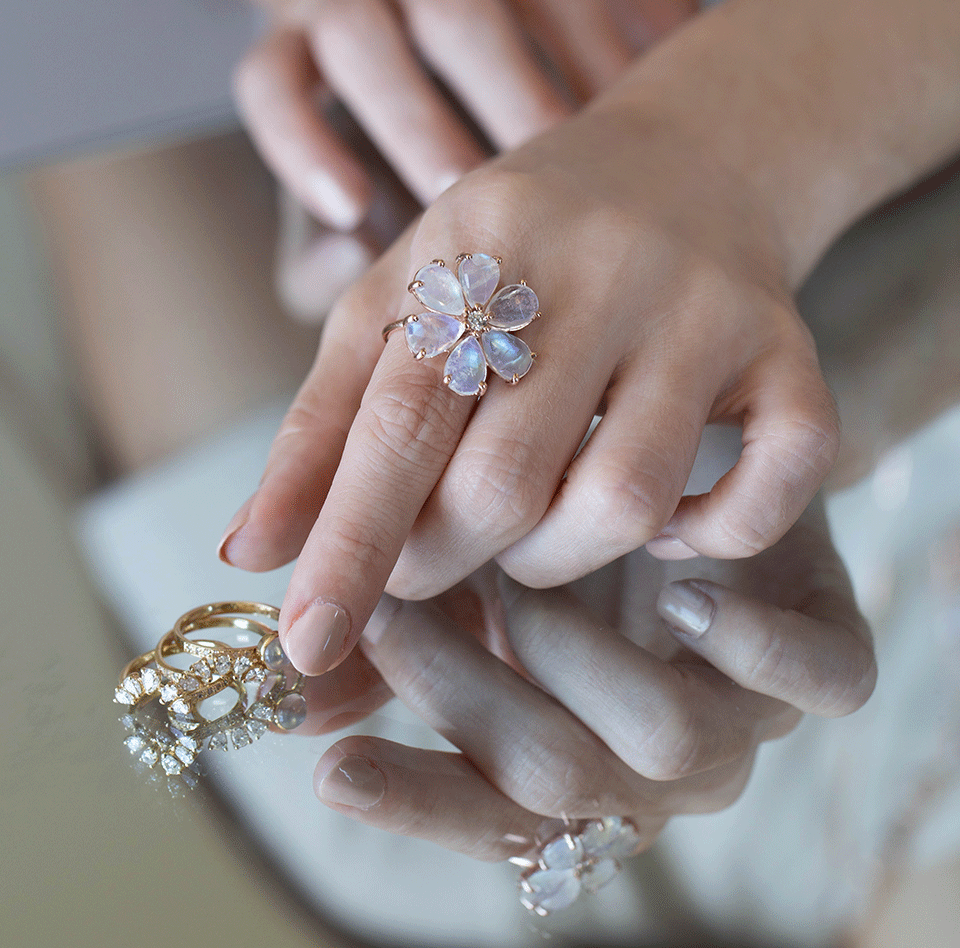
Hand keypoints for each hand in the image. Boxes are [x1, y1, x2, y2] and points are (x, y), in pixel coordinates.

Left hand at [220, 98, 839, 677]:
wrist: (685, 154)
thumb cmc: (521, 244)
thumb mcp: (406, 298)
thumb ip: (327, 421)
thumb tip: (247, 551)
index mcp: (481, 242)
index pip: (396, 422)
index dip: (346, 544)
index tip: (304, 643)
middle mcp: (600, 268)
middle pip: (505, 480)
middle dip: (449, 556)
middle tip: (432, 559)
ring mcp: (703, 307)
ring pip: (624, 500)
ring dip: (562, 558)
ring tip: (535, 534)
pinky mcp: (789, 343)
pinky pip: (779, 478)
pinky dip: (717, 534)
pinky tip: (668, 523)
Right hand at [232, 0, 696, 229]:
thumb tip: (698, 74)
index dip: (591, 52)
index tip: (637, 141)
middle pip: (453, 10)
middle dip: (512, 101)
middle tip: (564, 195)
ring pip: (360, 45)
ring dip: (413, 127)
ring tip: (458, 204)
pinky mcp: (276, 35)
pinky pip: (270, 88)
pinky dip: (302, 148)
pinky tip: (347, 211)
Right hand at [298, 504, 874, 860]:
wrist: (698, 452)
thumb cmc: (570, 529)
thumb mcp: (473, 580)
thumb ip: (394, 638)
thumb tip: (279, 689)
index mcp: (578, 761)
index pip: (491, 817)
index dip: (414, 800)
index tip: (332, 764)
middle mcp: (659, 762)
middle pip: (559, 779)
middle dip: (462, 695)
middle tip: (390, 612)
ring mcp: (744, 714)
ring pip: (665, 741)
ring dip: (570, 651)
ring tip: (522, 563)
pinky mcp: (823, 649)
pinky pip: (818, 684)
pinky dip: (752, 646)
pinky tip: (680, 591)